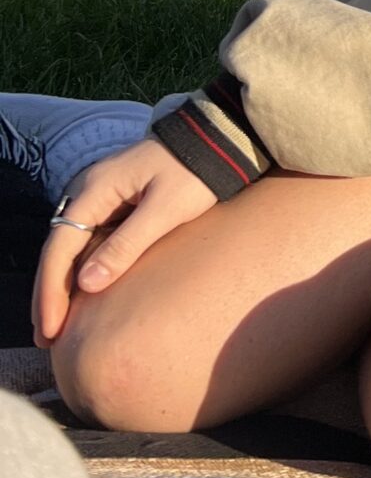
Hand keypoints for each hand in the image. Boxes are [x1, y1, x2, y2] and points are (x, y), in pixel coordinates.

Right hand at [33, 138, 218, 346]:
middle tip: (45, 338)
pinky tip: (81, 295)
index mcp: (95, 189)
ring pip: (69, 247)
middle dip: (48, 294)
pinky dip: (79, 269)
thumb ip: (127, 244)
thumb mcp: (166, 210)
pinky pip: (87, 240)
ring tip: (55, 326)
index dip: (51, 291)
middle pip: (57, 249)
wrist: (218, 139)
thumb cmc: (196, 171)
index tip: (49, 328)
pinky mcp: (114, 201)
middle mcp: (88, 190)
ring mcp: (99, 195)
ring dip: (60, 285)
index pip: (60, 248)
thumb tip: (87, 284)